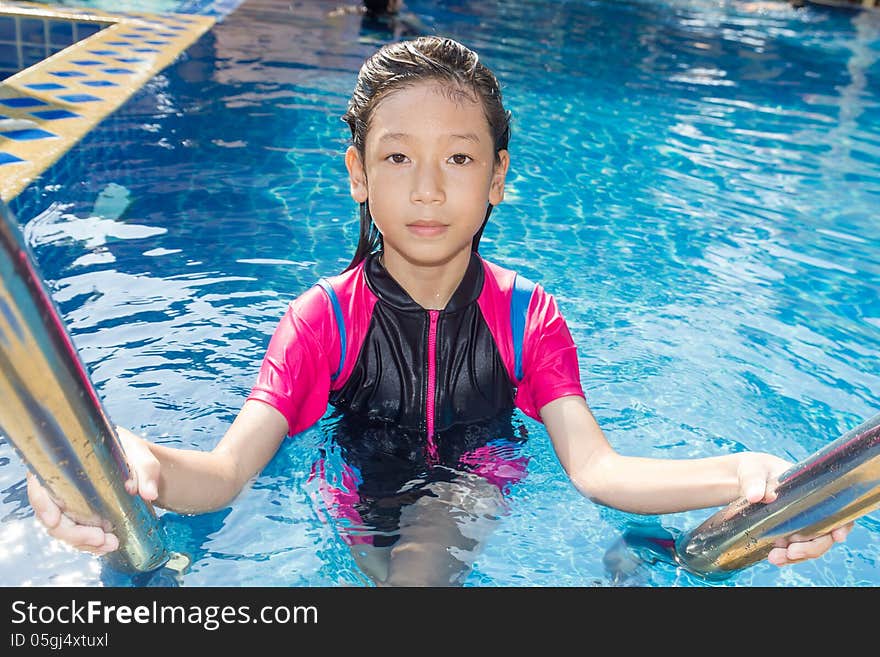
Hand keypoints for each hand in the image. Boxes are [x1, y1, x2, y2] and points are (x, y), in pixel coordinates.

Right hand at [26, 427, 159, 555]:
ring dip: (82, 542)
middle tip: (100, 539)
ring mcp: (66, 503)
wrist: (136, 464)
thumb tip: (149, 493)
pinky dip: (89, 543)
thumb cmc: (132, 454)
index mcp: (64, 463)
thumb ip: (146, 472)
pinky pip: (75, 534)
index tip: (54, 520)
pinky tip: (107, 545)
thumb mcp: (142, 457)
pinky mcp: (78, 516)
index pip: (39, 484)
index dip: (41, 504)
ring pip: (62, 529)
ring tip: (110, 544)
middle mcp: (59, 485)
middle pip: (50, 515)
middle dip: (72, 533)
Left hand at [736, 452, 853, 566]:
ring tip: (774, 558)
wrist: (741, 481)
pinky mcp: (787, 535)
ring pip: (810, 546)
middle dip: (811, 548)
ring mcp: (801, 525)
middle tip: (791, 552)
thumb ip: (753, 480)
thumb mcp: (752, 469)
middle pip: (825, 535)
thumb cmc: (754, 469)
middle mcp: (812, 511)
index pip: (839, 509)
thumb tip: (755, 496)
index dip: (843, 524)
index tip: (837, 536)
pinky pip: (794, 550)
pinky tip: (773, 558)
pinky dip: (787, 557)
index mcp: (813, 491)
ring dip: (796, 556)